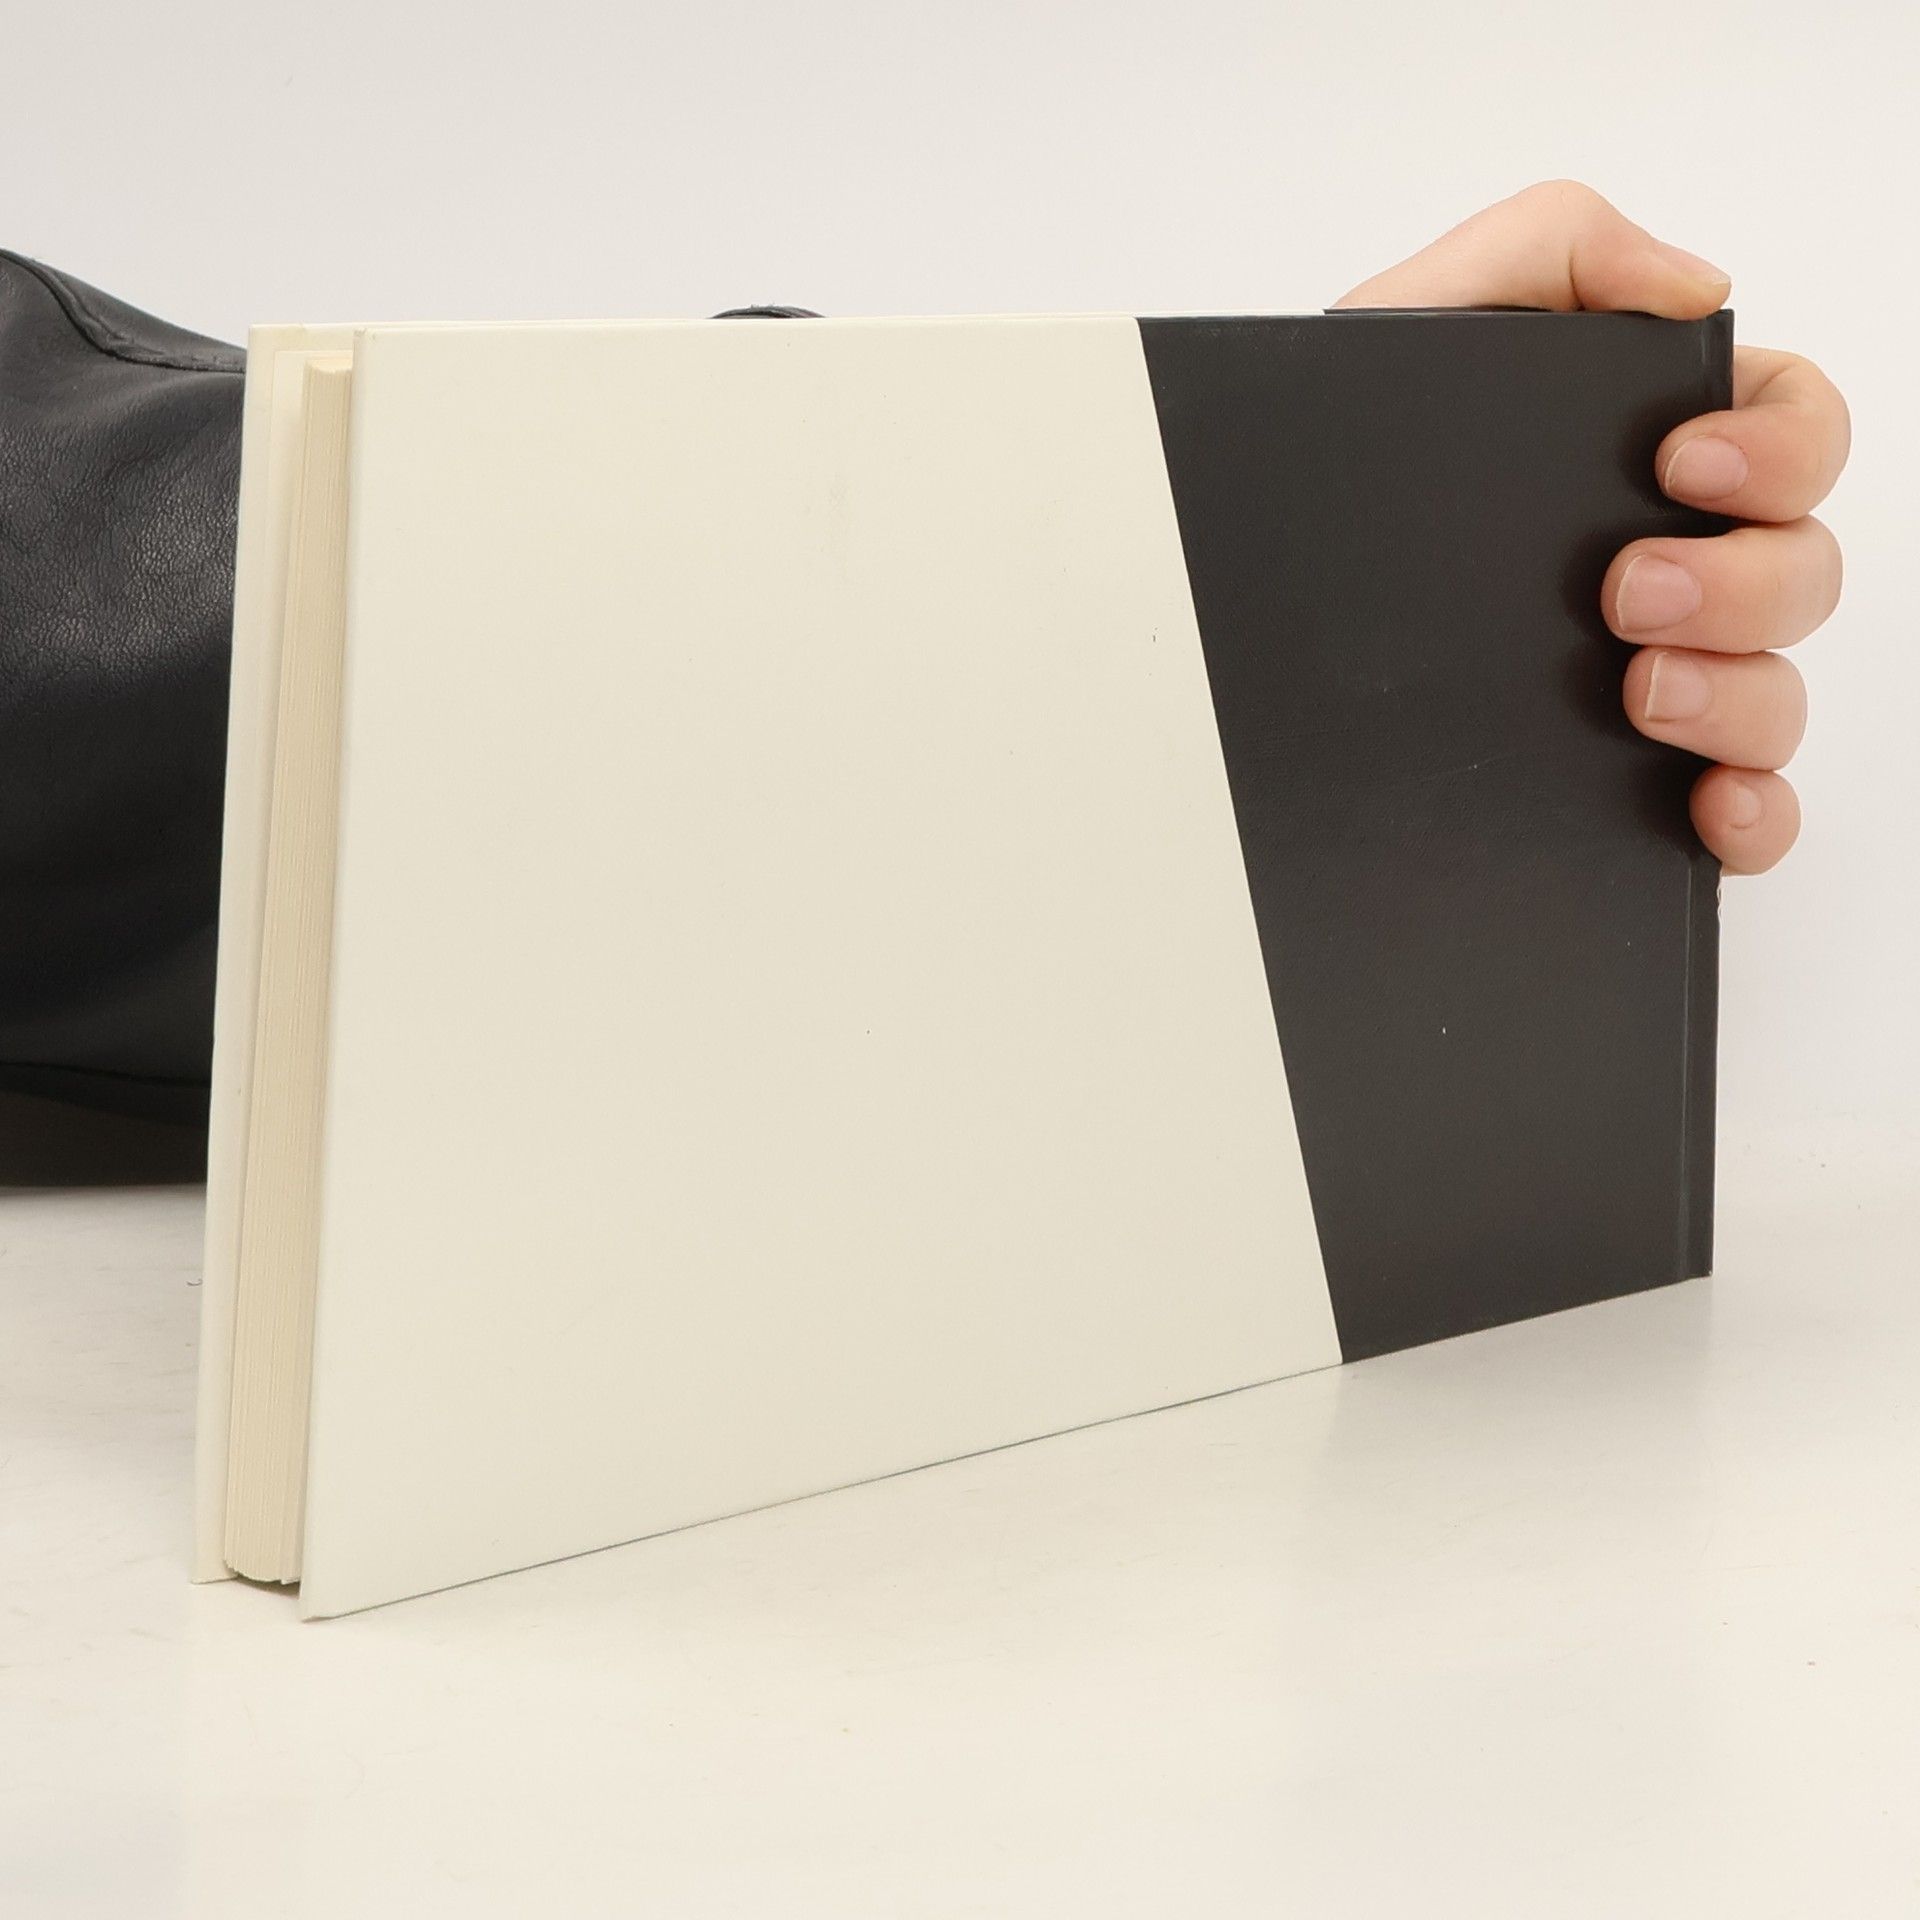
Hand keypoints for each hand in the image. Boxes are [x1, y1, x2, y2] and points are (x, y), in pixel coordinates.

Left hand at [1337, 181, 1848, 873]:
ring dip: (1741, 694)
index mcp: (1636, 460)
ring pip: (1777, 694)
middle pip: (1801, 568)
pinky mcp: (1620, 782)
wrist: (1224, 591)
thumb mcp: (1410, 323)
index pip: (1789, 431)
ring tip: (1640, 695)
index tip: (1678, 463)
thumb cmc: (1317, 464)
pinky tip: (1709, 808)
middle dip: (1744, 579)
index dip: (1779, 443)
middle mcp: (1664, 569)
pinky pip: (1740, 809)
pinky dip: (1753, 815)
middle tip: (1627, 593)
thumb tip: (1702, 289)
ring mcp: (1650, 680)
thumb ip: (1549, 247)